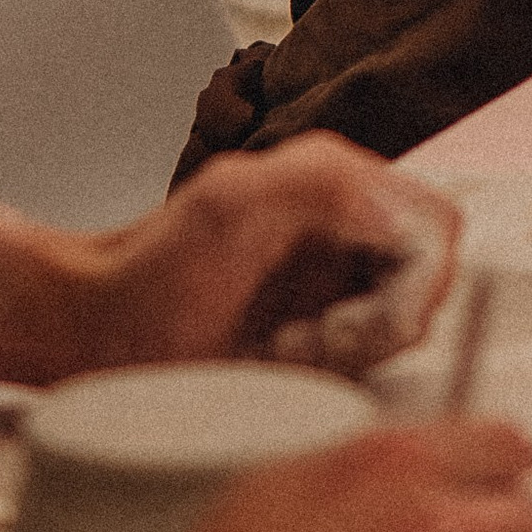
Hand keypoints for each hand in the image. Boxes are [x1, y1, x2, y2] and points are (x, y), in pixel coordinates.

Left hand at [58, 136, 457, 379]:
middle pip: (431, 273)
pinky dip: (342, 358)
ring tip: (288, 349)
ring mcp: (341, 253)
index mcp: (332, 172)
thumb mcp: (229, 209)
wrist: (97, 328)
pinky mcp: (331, 298)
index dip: (407, 293)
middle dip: (384, 323)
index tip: (340, 332)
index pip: (433, 230)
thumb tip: (400, 214)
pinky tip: (288, 355)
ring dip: (359, 344)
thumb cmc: (146, 281)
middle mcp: (346, 205)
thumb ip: (325, 185)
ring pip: (410, 310)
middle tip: (312, 344)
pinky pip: (378, 335)